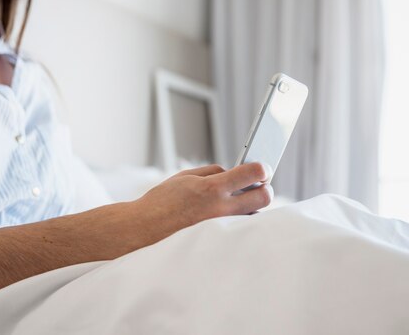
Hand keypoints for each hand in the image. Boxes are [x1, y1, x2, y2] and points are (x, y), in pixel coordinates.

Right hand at [135, 163, 272, 234]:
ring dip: (252, 206)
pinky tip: (229, 216)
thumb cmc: (161, 202)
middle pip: (264, 197)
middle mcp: (221, 209)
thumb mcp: (185, 177)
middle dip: (265, 188)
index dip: (262, 168)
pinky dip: (240, 220)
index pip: (253, 173)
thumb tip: (233, 172)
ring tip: (238, 202)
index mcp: (212, 188)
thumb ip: (212, 172)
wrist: (143, 231)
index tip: (262, 168)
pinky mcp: (219, 241)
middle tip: (258, 185)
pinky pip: (240, 228)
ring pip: (255, 215)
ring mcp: (222, 227)